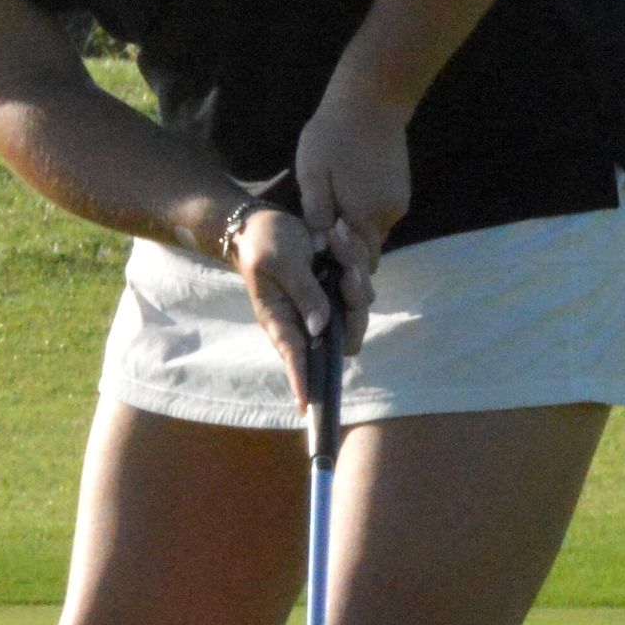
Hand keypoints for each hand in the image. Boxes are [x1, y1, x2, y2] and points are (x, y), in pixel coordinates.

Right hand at [225, 202, 343, 398]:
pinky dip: (354, 259)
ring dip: (354, 274)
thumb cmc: (263, 242)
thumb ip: (303, 291)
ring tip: (333, 241)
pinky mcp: (338, 287)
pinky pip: (361, 283)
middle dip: (354, 307)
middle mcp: (306, 318)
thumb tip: (322, 326)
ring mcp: (325, 303)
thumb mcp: (280, 261)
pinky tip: (335, 236)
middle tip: (347, 271)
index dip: (301, 380)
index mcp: (281, 319)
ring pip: (358, 307)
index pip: (294, 356)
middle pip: (343, 337)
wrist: (265, 219)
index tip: (306, 405)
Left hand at [292, 87, 408, 351]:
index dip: (344, 284)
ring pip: (373, 238)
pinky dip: (363, 223)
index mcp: (364, 215)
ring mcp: (397, 203)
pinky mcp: (399, 192)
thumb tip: (319, 249)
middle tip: (328, 280)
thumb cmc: (332, 134)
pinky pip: (379, 219)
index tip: (330, 295)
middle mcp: (386, 216)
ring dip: (355, 244)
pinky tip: (346, 212)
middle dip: (349, 269)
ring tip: (330, 243)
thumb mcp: (313, 173)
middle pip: (368, 258)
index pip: (357, 267)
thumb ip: (317, 213)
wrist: (372, 97)